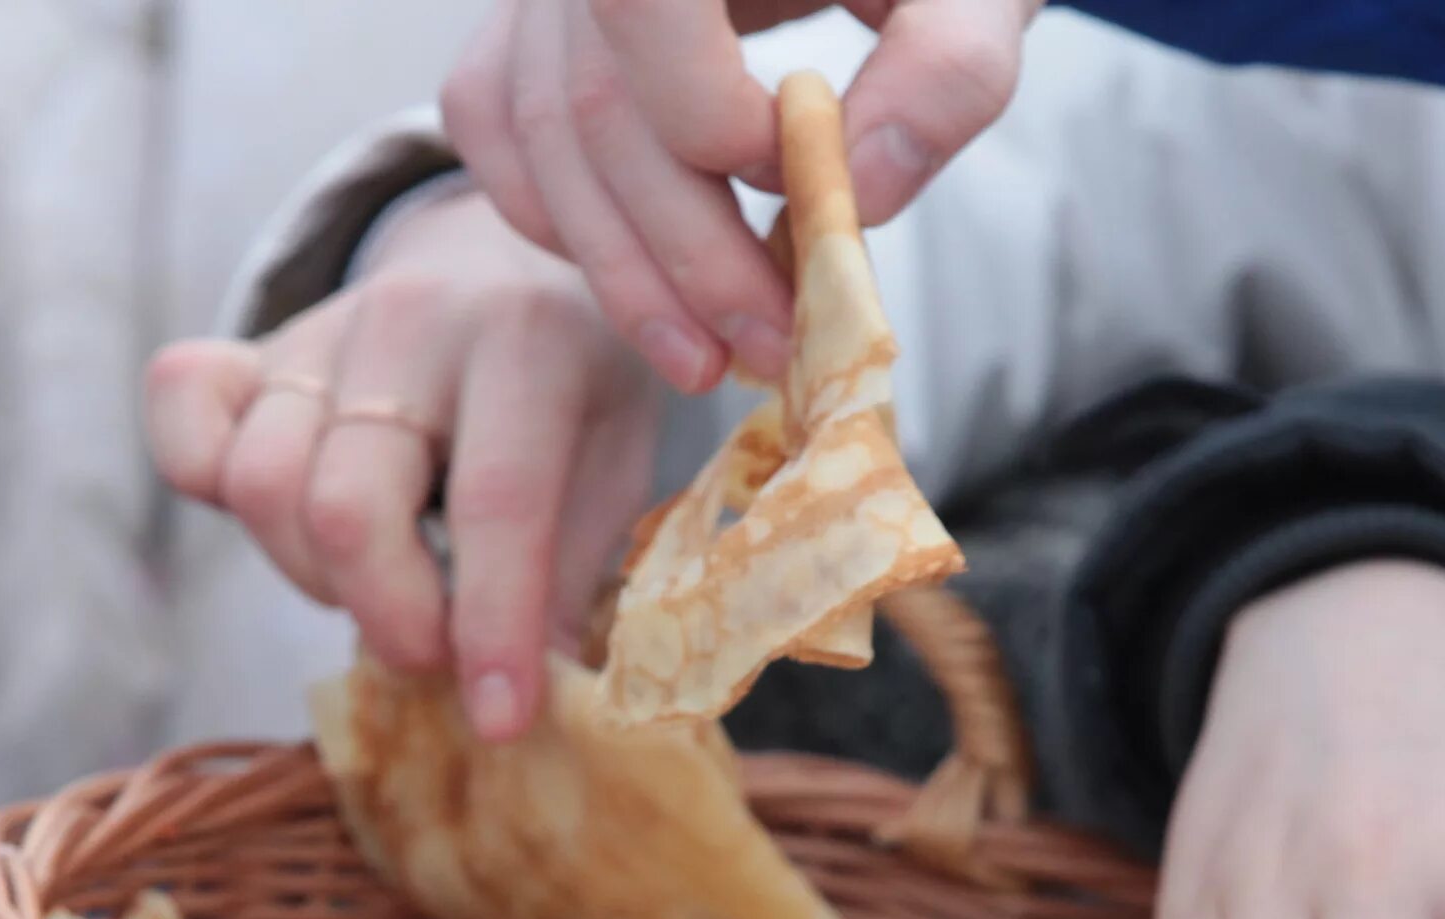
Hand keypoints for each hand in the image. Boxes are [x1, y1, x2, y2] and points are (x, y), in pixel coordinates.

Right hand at [145, 191, 662, 740]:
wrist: (509, 271)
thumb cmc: (570, 394)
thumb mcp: (614, 465)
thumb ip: (573, 574)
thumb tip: (546, 702)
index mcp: (527, 343)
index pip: (495, 503)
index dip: (492, 627)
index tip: (501, 720)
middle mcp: (410, 322)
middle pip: (346, 505)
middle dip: (389, 617)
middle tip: (432, 655)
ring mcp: (318, 331)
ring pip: (259, 485)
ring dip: (313, 576)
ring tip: (380, 586)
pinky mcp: (249, 350)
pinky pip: (183, 425)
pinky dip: (209, 486)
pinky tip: (289, 523)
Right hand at [441, 0, 1043, 393]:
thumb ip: (948, 71)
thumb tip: (860, 196)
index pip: (643, 12)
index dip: (710, 123)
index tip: (799, 189)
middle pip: (589, 109)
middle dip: (682, 256)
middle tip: (771, 347)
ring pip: (537, 140)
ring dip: (622, 272)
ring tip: (709, 357)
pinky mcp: (526, 26)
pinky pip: (496, 129)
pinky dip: (561, 218)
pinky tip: (642, 279)